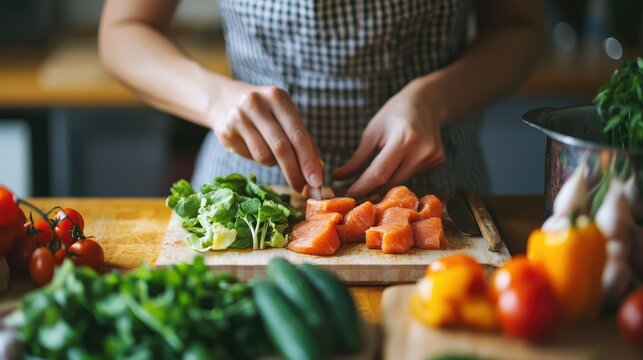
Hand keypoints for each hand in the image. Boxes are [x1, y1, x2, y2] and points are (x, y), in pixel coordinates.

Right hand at [207, 81, 322, 191]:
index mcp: (278, 98)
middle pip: (281, 147)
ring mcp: (239, 117)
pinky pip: (250, 157)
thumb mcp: (285, 118)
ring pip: (264, 156)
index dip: (309, 161)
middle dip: (295, 173)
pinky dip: (259, 159)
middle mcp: (257, 104)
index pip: (298, 134)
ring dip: (274, 164)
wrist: (225, 100)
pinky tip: (255, 147)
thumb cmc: (265, 113)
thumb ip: (304, 141)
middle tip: (304, 190)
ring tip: (271, 152)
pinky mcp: (227, 132)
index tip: (317, 182)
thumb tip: (317, 171)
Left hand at [333, 80, 445, 197]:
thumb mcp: (372, 133)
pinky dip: (401, 175)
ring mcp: (433, 157)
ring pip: (402, 182)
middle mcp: (422, 150)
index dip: (362, 187)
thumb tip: (338, 178)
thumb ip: (357, 159)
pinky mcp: (439, 162)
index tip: (347, 195)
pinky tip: (401, 160)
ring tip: (377, 173)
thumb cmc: (394, 115)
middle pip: (391, 182)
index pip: (380, 172)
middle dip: (371, 190)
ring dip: (386, 183)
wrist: (427, 103)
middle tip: (355, 192)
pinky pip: (413, 177)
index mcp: (404, 138)